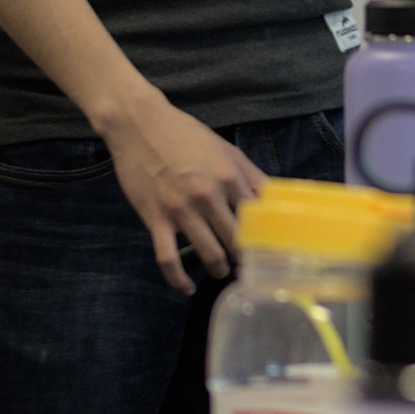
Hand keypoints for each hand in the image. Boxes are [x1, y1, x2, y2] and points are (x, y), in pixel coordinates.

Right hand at [103, 98, 267, 291]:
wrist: (139, 125)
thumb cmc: (185, 134)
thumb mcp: (225, 148)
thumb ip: (251, 175)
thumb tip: (275, 199)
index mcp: (228, 177)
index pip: (256, 218)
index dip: (265, 238)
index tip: (268, 250)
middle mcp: (208, 196)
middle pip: (236, 241)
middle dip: (244, 258)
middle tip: (246, 265)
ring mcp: (180, 210)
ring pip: (209, 254)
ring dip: (219, 269)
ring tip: (221, 271)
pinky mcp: (156, 219)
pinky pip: (168, 258)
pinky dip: (178, 280)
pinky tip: (186, 288)